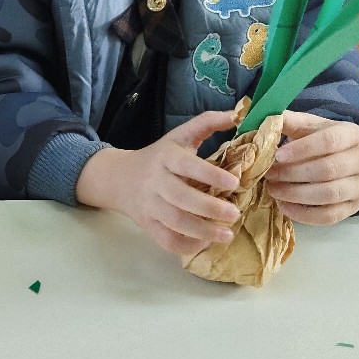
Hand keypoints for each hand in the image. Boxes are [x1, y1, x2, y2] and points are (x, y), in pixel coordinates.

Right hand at [76, 111, 241, 256]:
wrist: (119, 179)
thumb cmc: (159, 156)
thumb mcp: (179, 136)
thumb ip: (206, 123)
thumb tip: (239, 113)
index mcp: (166, 157)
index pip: (187, 166)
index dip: (210, 174)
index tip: (234, 182)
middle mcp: (156, 182)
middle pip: (181, 198)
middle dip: (210, 208)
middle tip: (234, 214)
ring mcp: (150, 206)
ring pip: (175, 222)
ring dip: (203, 231)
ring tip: (227, 234)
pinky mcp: (148, 225)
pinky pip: (167, 240)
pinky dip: (187, 246)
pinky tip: (206, 242)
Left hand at [265, 111, 358, 224]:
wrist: (349, 158)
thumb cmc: (323, 140)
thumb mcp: (311, 126)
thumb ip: (291, 121)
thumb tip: (267, 118)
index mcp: (353, 135)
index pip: (329, 141)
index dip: (302, 149)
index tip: (277, 155)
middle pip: (328, 170)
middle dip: (294, 174)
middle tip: (269, 175)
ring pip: (329, 194)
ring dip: (296, 194)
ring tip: (273, 190)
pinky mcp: (353, 208)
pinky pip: (329, 216)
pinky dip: (304, 214)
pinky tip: (284, 206)